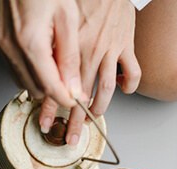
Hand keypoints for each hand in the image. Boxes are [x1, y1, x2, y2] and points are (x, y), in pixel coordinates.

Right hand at [0, 0, 82, 107]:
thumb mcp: (67, 18)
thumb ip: (70, 57)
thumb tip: (74, 86)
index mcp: (31, 43)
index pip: (50, 88)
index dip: (67, 98)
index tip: (79, 98)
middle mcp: (12, 49)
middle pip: (36, 90)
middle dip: (55, 90)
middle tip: (70, 79)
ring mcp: (3, 46)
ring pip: (25, 83)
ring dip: (43, 82)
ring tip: (57, 65)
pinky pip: (16, 70)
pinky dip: (32, 71)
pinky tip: (43, 58)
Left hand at [39, 0, 140, 144]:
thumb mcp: (57, 24)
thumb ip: (53, 51)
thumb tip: (44, 73)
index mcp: (70, 51)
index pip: (58, 88)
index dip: (52, 109)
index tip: (47, 125)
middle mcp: (89, 54)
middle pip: (81, 97)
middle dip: (75, 121)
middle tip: (72, 137)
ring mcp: (109, 51)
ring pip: (106, 91)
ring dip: (100, 108)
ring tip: (95, 116)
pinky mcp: (126, 45)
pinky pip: (132, 72)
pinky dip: (130, 85)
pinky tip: (125, 90)